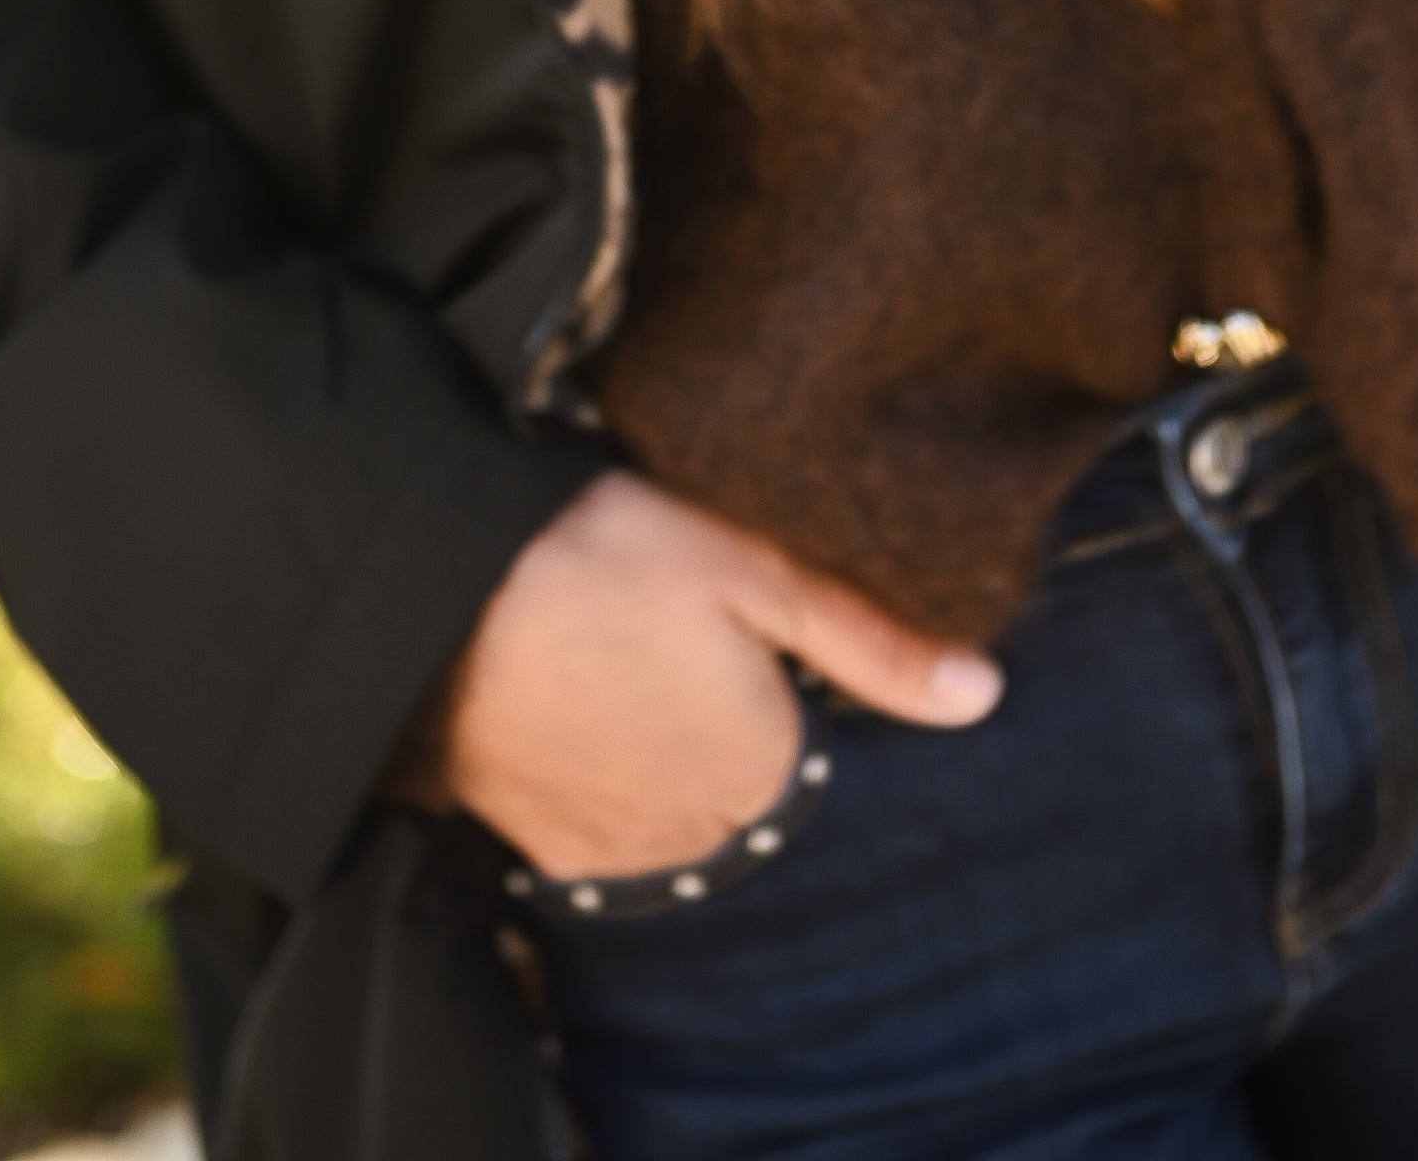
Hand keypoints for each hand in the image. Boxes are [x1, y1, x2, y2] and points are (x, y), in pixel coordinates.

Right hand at [437, 469, 1002, 880]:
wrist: (435, 597)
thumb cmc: (601, 562)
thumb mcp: (751, 567)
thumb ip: (867, 639)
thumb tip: (982, 694)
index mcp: (763, 775)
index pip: (807, 744)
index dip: (778, 673)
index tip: (735, 624)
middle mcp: (695, 841)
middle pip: (741, 784)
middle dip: (721, 722)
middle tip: (668, 635)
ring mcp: (613, 855)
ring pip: (670, 808)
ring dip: (660, 755)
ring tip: (620, 664)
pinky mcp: (542, 852)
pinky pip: (602, 825)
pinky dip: (599, 778)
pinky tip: (576, 706)